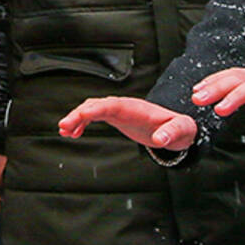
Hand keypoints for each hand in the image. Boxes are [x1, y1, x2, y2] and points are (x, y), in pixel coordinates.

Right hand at [59, 96, 197, 150]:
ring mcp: (118, 110)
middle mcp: (123, 105)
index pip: (109, 104)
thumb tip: (159, 140)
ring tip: (64, 131)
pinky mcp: (115, 117)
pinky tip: (73, 133)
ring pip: (91, 109)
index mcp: (135, 107)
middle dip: (78, 114)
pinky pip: (93, 116)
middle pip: (95, 105)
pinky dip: (81, 123)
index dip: (93, 109)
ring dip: (76, 118)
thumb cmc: (181, 128)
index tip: (79, 117)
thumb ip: (172, 133)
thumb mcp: (181, 131)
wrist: (179, 128)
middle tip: (63, 127)